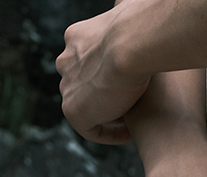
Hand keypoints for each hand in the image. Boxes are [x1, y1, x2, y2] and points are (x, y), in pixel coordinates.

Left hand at [57, 10, 148, 143]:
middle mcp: (66, 61)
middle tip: (134, 105)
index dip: (112, 76)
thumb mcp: (133, 19)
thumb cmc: (140, 31)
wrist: (131, 45)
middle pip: (84, 86)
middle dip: (107, 96)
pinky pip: (90, 130)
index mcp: (76, 38)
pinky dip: (110, 134)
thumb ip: (130, 21)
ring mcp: (67, 87)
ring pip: (87, 108)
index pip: (89, 62)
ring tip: (134, 121)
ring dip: (108, 116)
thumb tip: (138, 9)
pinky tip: (130, 133)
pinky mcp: (74, 112)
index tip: (133, 86)